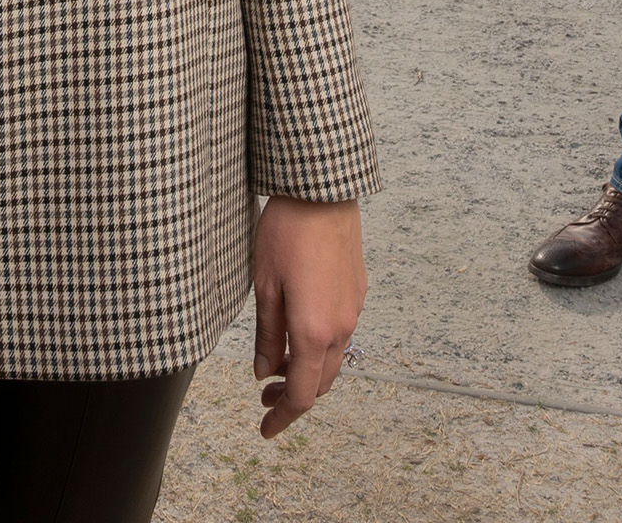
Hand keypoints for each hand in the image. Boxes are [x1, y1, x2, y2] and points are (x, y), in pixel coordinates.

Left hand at [252, 195, 366, 437]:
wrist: (322, 192)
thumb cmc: (287, 232)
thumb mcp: (264, 287)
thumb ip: (266, 336)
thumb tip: (263, 373)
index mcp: (314, 331)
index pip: (301, 394)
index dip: (282, 417)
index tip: (265, 429)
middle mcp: (341, 327)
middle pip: (321, 383)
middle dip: (292, 398)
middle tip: (264, 399)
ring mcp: (353, 310)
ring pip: (334, 361)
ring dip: (308, 374)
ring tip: (277, 370)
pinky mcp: (357, 293)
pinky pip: (341, 335)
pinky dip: (320, 350)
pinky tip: (299, 336)